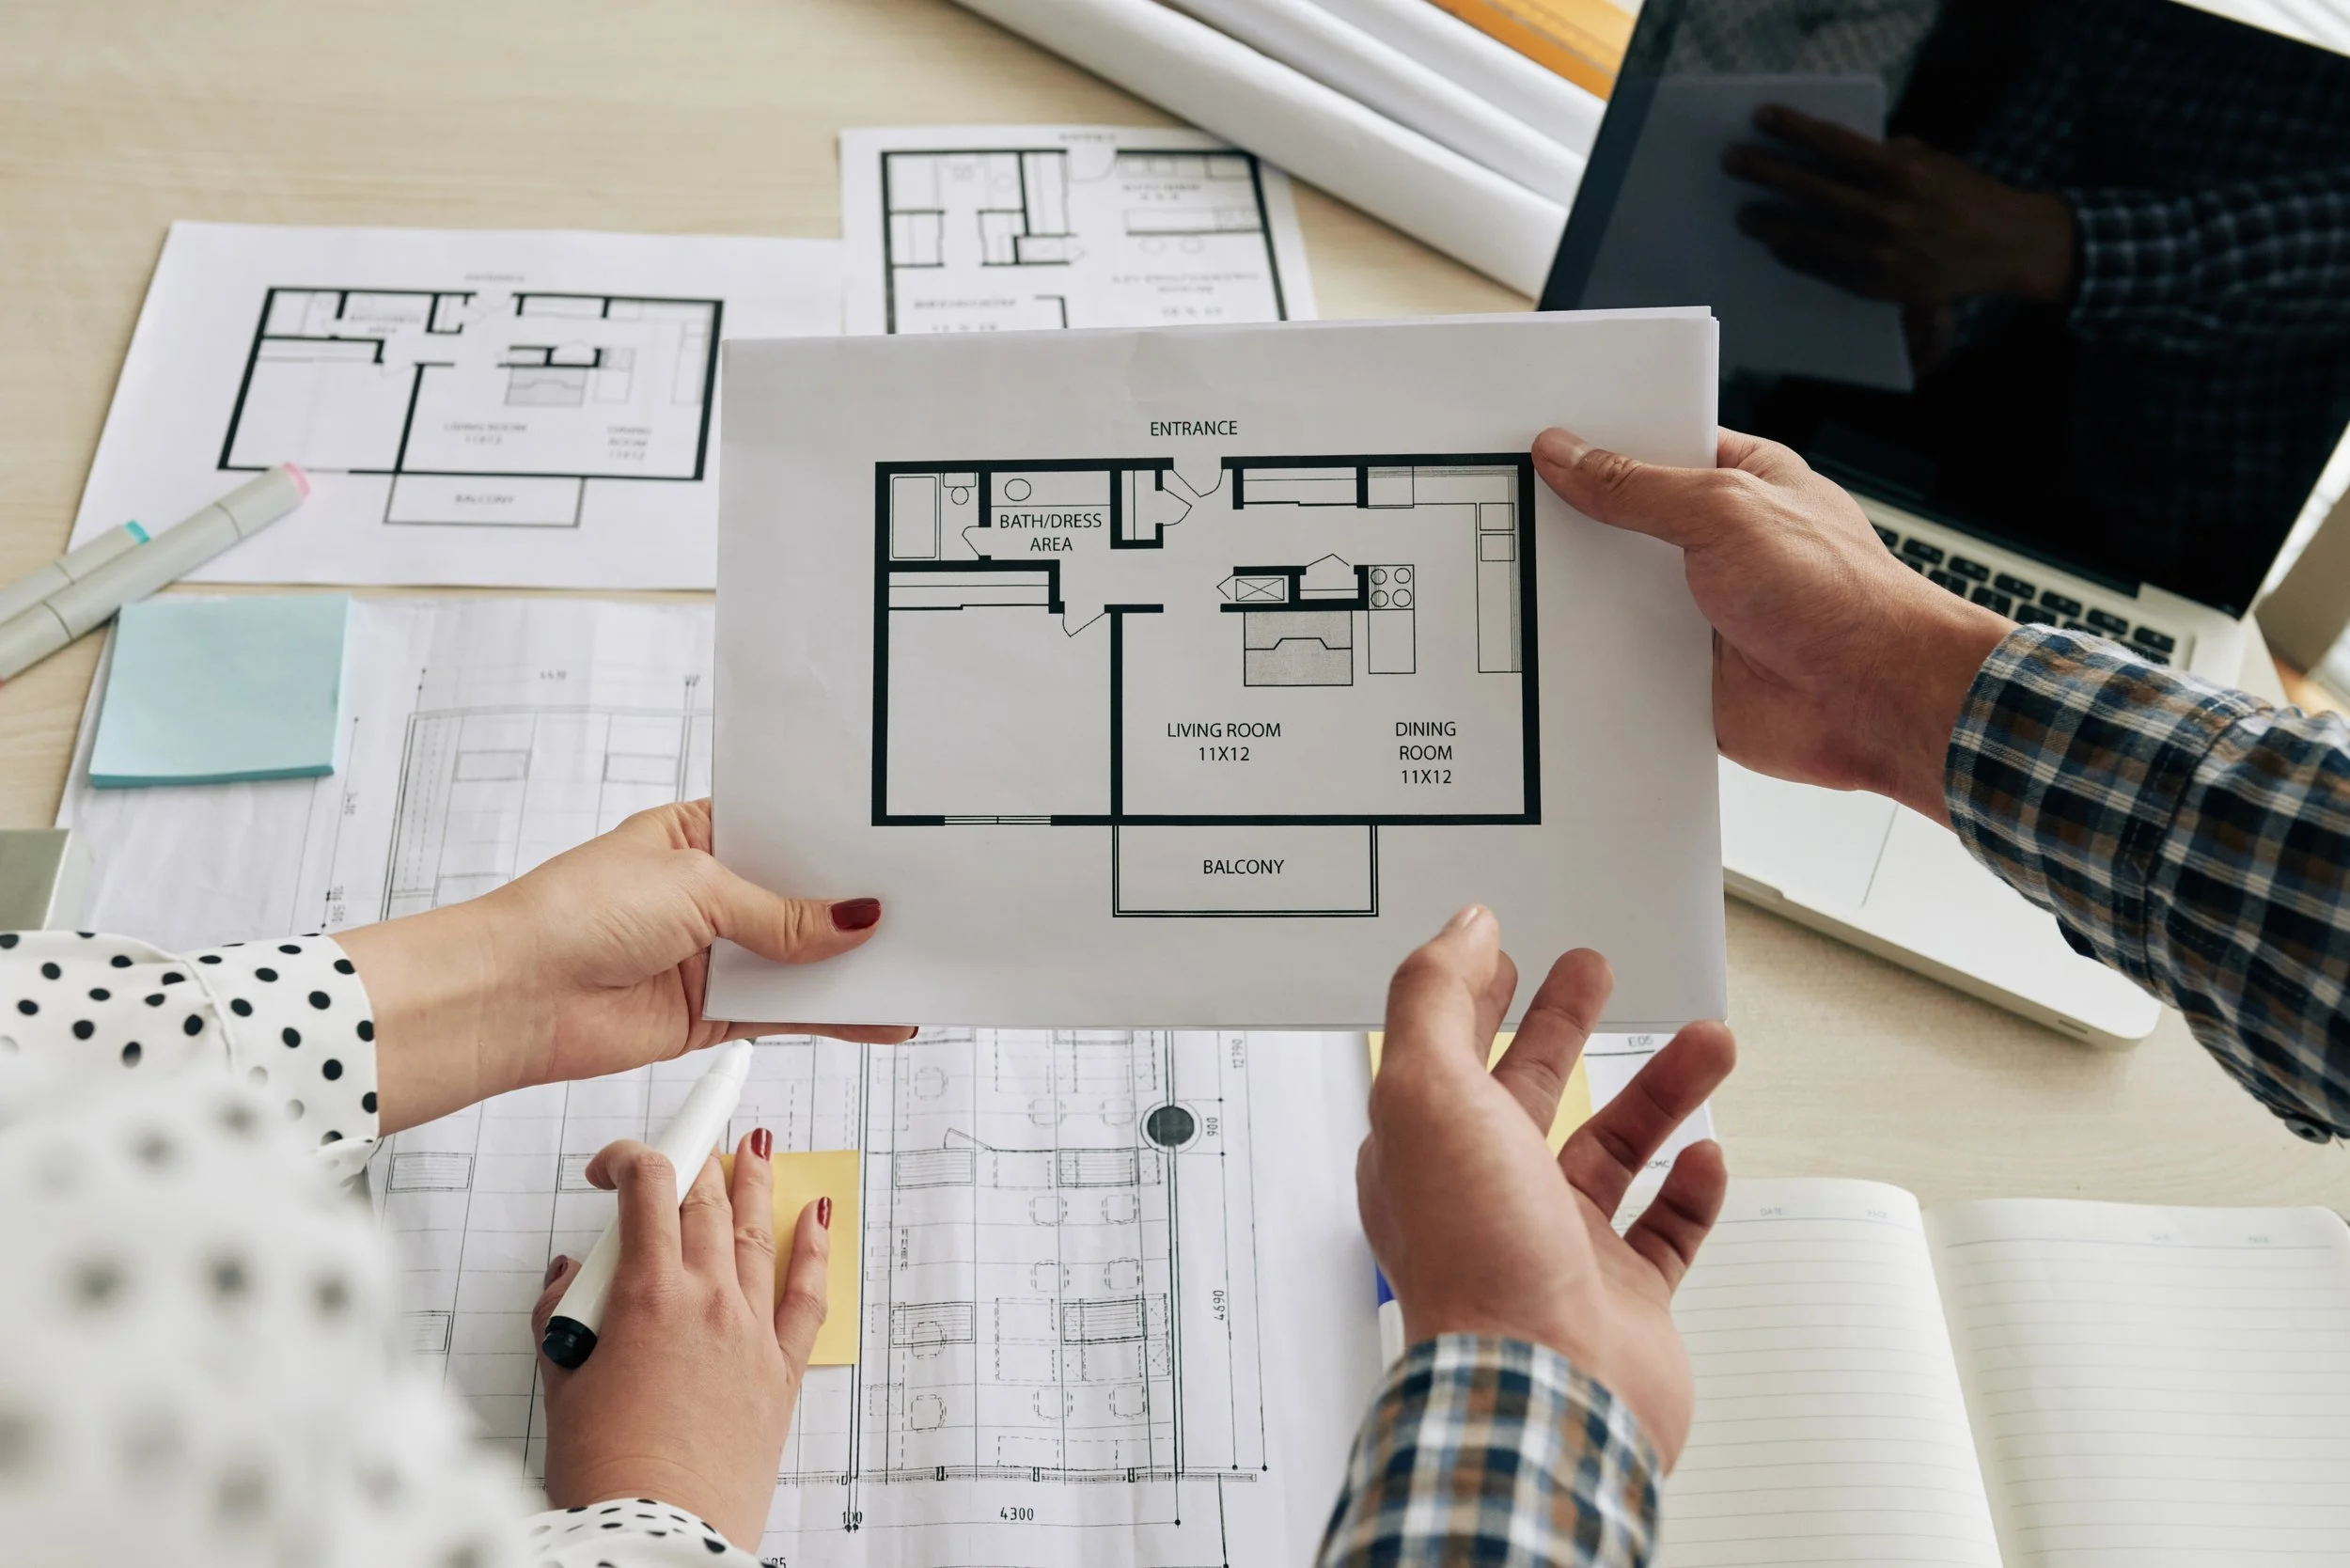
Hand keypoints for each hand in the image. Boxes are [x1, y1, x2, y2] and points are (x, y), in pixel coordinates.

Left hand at [340, 799, 913, 1132]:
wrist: (515, 997)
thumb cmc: (574, 913)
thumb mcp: (697, 888)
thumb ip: (783, 914)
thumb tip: (853, 920)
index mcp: (699, 835)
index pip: (785, 835)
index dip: (835, 846)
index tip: (892, 852)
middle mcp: (709, 894)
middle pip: (802, 901)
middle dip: (854, 910)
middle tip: (921, 911)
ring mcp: (714, 955)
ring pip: (802, 961)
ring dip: (851, 970)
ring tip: (915, 969)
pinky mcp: (713, 1011)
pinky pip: (788, 1013)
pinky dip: (832, 1017)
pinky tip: (876, 1017)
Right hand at [532, 1130, 829, 1548]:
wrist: (660, 1532)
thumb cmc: (608, 1471)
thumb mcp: (563, 1381)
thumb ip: (563, 1316)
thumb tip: (568, 1278)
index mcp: (649, 1294)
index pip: (648, 1187)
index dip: (629, 1157)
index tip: (612, 1165)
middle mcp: (708, 1299)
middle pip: (706, 1202)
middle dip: (696, 1162)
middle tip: (692, 1143)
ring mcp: (751, 1330)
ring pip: (757, 1233)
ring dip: (755, 1184)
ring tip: (756, 1149)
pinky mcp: (780, 1369)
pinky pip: (807, 1293)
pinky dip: (814, 1248)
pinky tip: (817, 1216)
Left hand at [1357, 907, 1734, 1464]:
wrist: (1545, 1391)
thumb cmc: (1476, 1259)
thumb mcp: (1426, 1090)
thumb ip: (1434, 997)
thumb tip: (1459, 930)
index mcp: (1425, 1153)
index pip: (1445, 1054)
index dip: (1471, 997)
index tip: (1500, 952)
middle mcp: (1486, 1199)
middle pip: (1527, 1091)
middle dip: (1560, 1024)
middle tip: (1593, 970)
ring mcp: (1555, 1249)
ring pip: (1611, 1150)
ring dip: (1659, 1090)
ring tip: (1708, 1039)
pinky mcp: (1622, 1299)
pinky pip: (1664, 1233)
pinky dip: (1689, 1190)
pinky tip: (1708, 1154)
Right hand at [1533, 425, 2010, 820]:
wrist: (1875, 702)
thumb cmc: (1839, 596)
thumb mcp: (1726, 512)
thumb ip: (1639, 486)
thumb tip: (1569, 455)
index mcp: (1740, 481)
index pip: (1653, 444)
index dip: (1597, 440)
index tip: (1535, 436)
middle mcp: (1719, 542)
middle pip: (1623, 519)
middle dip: (1574, 519)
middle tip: (1510, 504)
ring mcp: (1700, 606)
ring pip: (1614, 590)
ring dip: (1579, 592)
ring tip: (1514, 574)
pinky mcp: (1685, 667)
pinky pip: (1619, 655)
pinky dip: (1589, 654)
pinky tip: (1549, 644)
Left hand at [1725, 104, 2076, 306]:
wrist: (2004, 248)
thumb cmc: (1966, 196)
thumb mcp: (1933, 162)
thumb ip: (1886, 156)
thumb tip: (1834, 154)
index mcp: (1902, 173)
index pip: (1834, 145)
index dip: (1793, 129)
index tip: (1761, 117)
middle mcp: (1887, 213)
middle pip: (1811, 189)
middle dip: (1766, 172)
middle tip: (1732, 161)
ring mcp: (1878, 254)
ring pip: (1807, 236)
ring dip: (1768, 223)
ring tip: (1742, 214)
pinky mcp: (1874, 286)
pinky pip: (1821, 269)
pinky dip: (1794, 256)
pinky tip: (1775, 245)